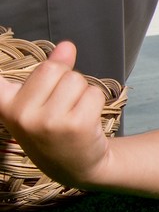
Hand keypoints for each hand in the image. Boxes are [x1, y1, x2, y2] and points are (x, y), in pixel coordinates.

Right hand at [0, 41, 113, 188]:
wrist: (75, 165)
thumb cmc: (54, 127)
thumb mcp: (40, 101)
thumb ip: (50, 71)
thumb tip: (66, 45)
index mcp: (5, 104)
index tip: (4, 84)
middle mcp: (22, 114)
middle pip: (53, 68)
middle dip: (65, 78)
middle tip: (62, 103)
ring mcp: (48, 121)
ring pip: (76, 79)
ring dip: (82, 91)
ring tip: (73, 112)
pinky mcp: (76, 125)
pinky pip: (94, 93)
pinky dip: (95, 101)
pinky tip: (86, 120)